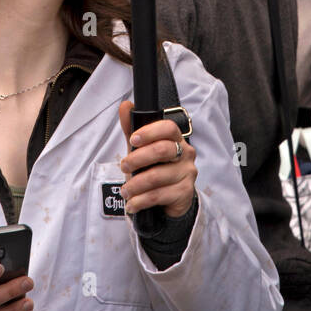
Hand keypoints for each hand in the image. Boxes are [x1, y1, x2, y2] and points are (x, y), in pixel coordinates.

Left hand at [117, 99, 196, 218]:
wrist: (170, 201)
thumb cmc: (155, 170)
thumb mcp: (141, 150)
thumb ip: (132, 128)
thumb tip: (125, 106)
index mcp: (176, 139)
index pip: (169, 128)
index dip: (150, 132)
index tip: (133, 140)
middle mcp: (185, 154)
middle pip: (162, 150)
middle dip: (137, 159)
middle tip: (124, 166)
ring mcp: (187, 173)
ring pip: (157, 176)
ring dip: (135, 184)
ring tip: (125, 190)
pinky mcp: (185, 193)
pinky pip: (159, 195)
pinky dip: (141, 200)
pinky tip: (132, 203)